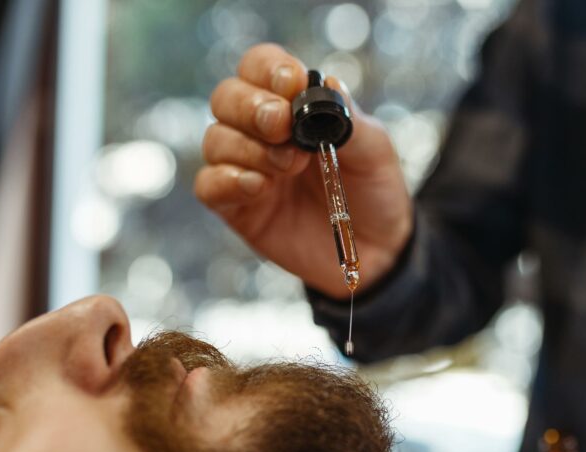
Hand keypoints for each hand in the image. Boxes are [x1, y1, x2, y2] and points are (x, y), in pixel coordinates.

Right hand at [195, 43, 412, 298]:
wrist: (377, 250)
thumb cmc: (374, 192)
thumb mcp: (374, 151)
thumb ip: (348, 118)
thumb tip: (327, 83)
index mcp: (294, 107)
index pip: (260, 67)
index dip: (267, 69)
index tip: (291, 85)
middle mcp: (261, 133)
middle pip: (226, 97)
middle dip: (250, 107)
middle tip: (281, 126)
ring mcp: (246, 169)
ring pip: (215, 139)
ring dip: (249, 147)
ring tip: (288, 167)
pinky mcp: (237, 208)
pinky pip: (208, 185)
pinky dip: (227, 180)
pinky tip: (260, 187)